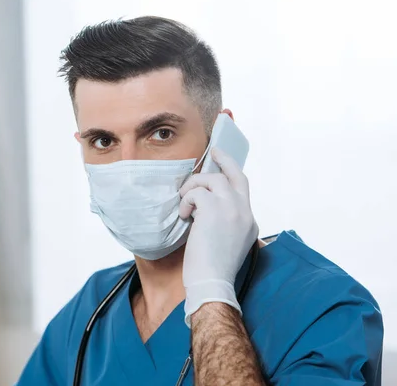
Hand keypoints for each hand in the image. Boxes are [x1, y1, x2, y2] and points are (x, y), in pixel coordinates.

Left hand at [180, 147, 258, 326]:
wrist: (212, 282)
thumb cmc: (214, 268)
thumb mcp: (230, 242)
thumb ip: (227, 221)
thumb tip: (208, 206)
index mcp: (250, 220)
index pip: (242, 189)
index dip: (231, 174)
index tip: (223, 164)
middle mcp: (244, 211)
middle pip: (235, 175)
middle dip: (224, 160)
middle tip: (213, 151)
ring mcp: (232, 208)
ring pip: (212, 180)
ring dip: (193, 187)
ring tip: (185, 203)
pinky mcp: (214, 210)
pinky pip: (196, 193)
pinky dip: (186, 201)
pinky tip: (184, 217)